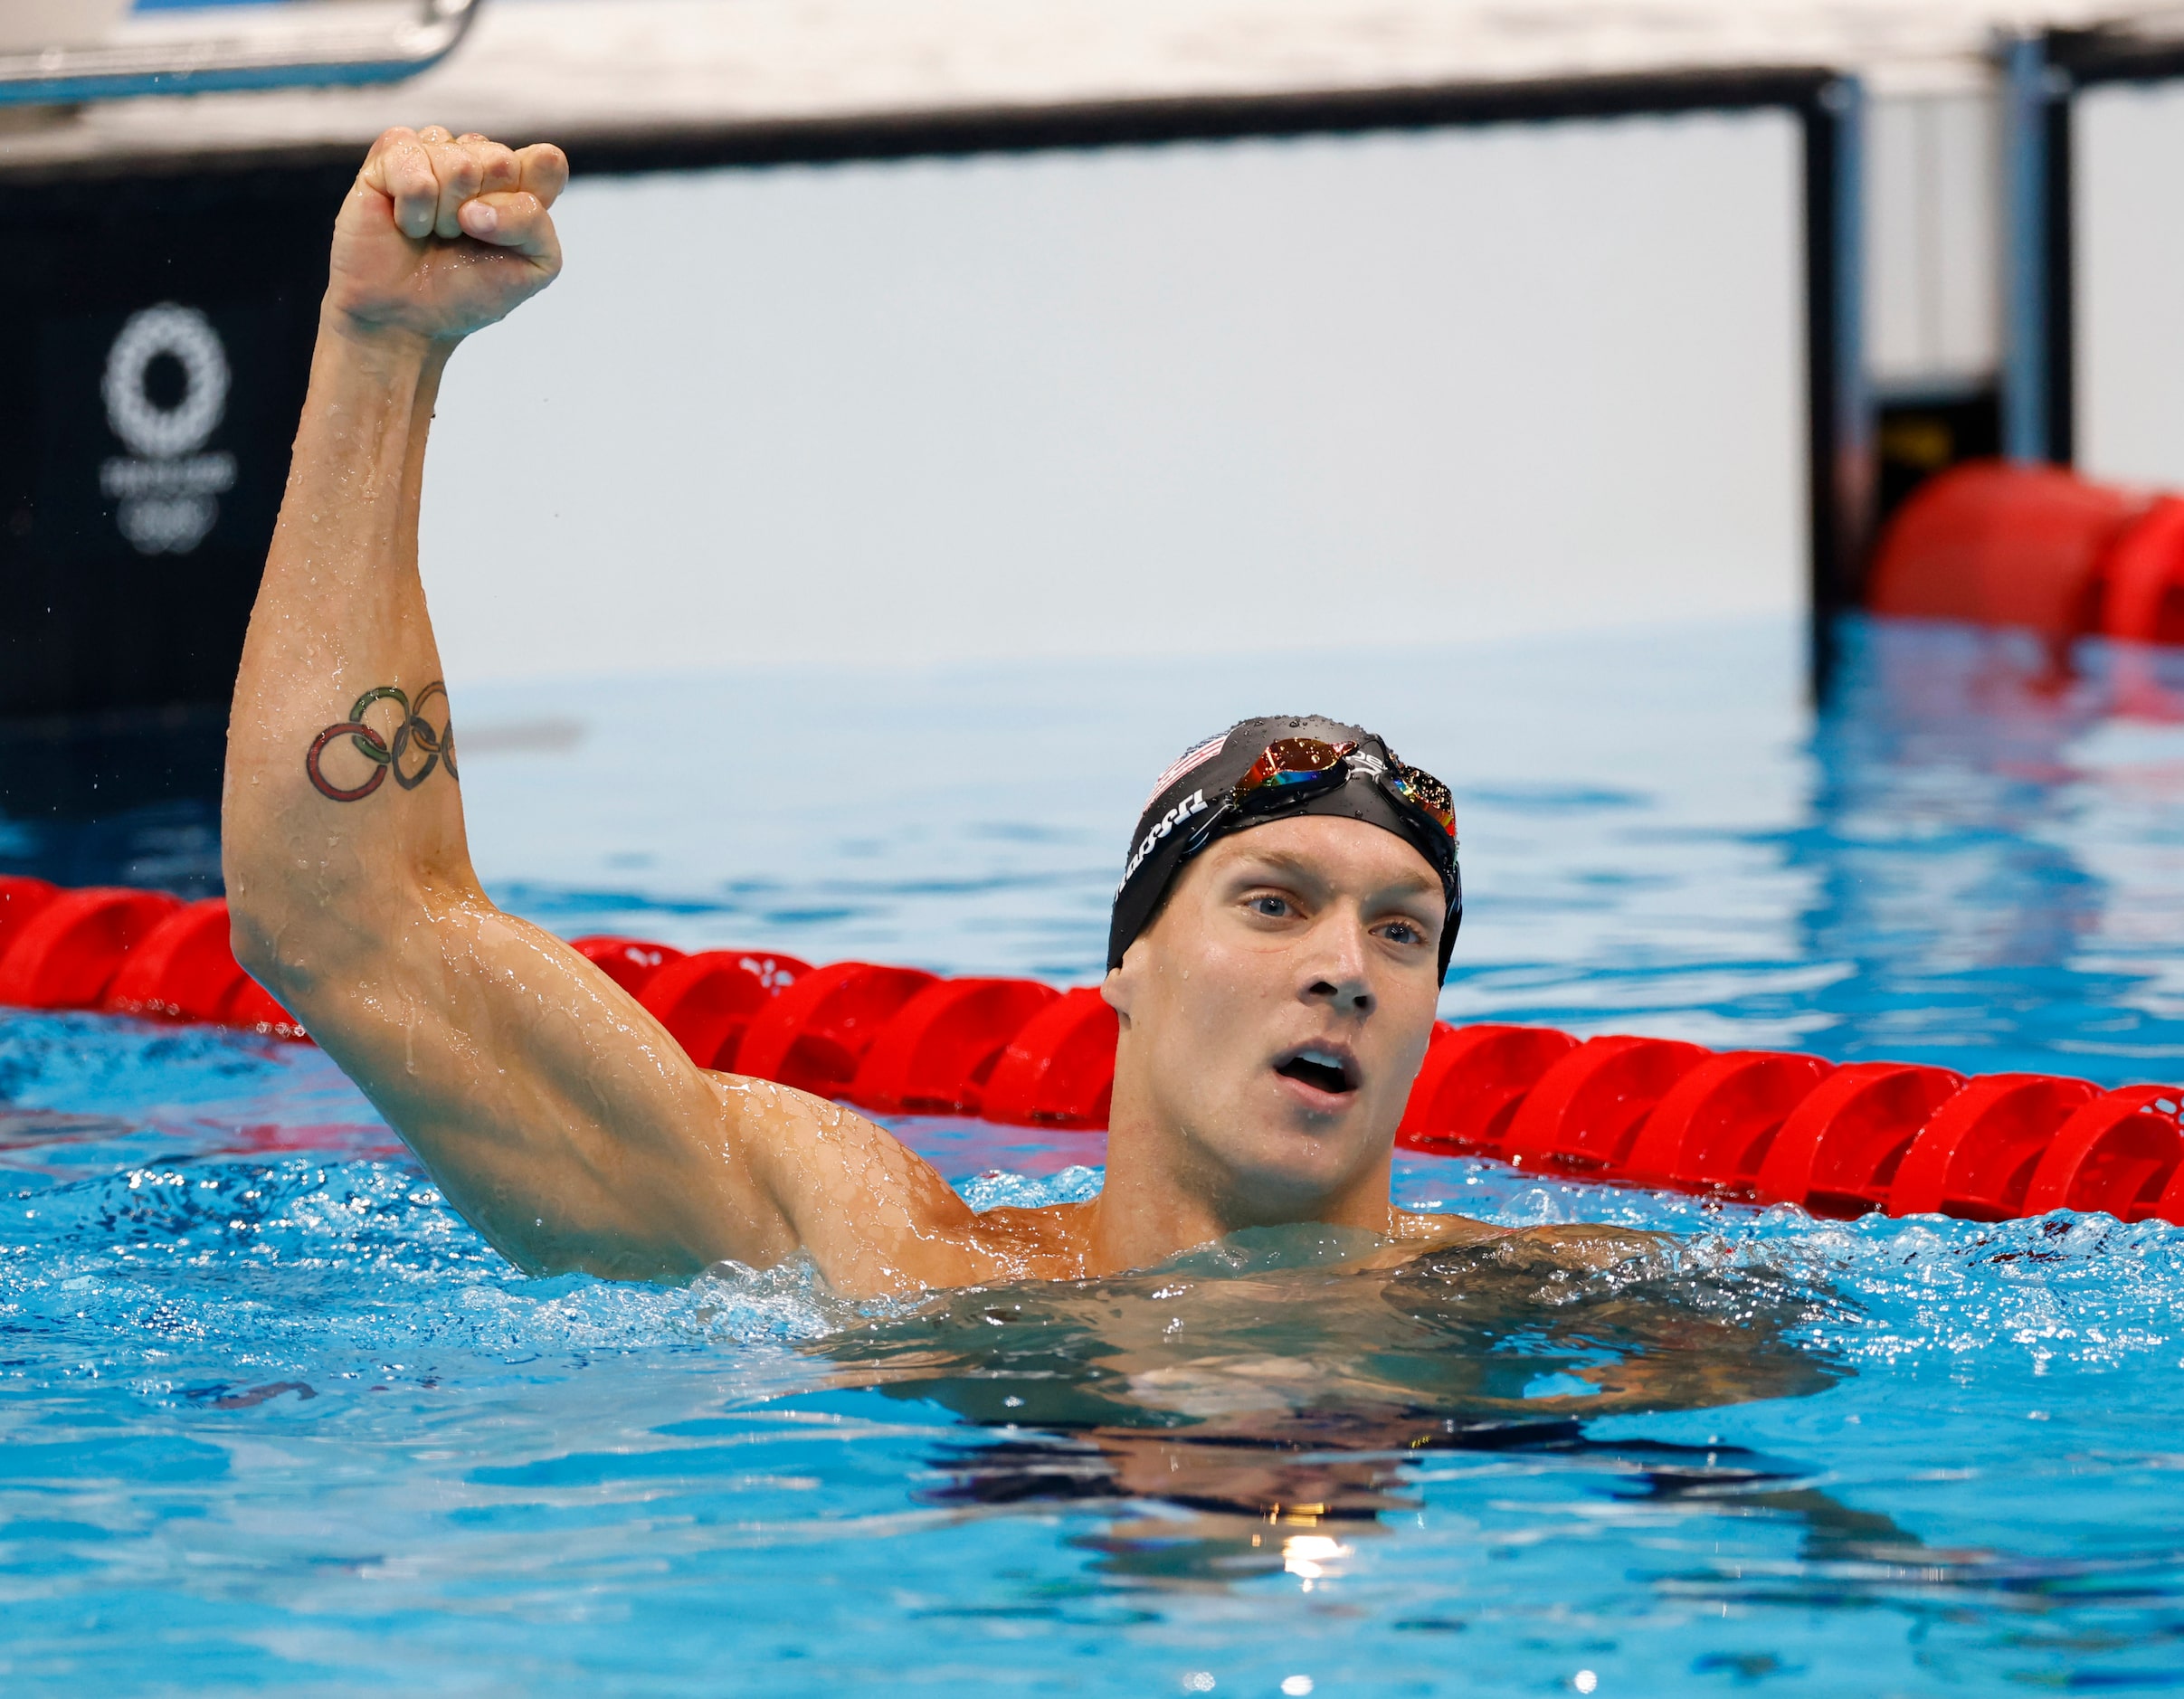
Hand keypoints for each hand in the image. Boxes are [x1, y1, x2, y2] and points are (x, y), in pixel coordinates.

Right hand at [324, 126, 568, 347]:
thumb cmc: (468, 291)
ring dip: (444, 217)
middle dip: (483, 216)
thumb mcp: (530, 267)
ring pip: (457, 164)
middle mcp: (480, 156)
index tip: (506, 237)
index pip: (547, 163)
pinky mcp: (391, 152)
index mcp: (521, 181)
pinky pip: (411, 161)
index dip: (525, 206)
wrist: (406, 317)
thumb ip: (534, 224)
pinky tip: (406, 222)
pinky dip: (412, 207)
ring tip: (432, 233)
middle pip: (501, 161)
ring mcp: (435, 150)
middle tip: (461, 238)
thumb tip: (476, 207)